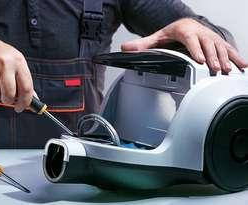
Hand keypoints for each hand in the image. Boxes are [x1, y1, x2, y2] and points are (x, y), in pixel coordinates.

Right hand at [0, 35, 33, 111]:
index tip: (22, 107)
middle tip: (7, 100)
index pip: (26, 88)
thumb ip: (23, 80)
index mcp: (18, 62)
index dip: (25, 101)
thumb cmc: (0, 55)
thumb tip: (32, 99)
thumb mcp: (16, 62)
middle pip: (10, 94)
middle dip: (9, 101)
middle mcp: (6, 65)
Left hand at [121, 18, 247, 72]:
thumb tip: (125, 49)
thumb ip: (142, 44)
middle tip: (215, 69)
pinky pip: (229, 49)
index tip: (198, 60)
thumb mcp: (156, 38)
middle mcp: (200, 32)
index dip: (195, 49)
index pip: (190, 39)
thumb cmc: (172, 33)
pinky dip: (237, 57)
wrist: (185, 24)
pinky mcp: (218, 42)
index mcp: (184, 30)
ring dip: (225, 58)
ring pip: (220, 47)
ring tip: (228, 71)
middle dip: (212, 57)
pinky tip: (243, 66)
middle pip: (208, 44)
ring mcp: (210, 37)